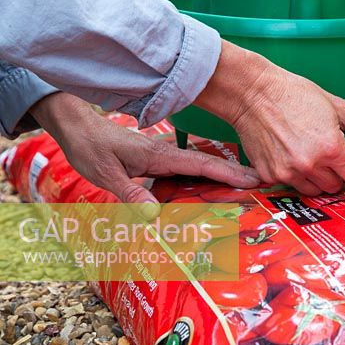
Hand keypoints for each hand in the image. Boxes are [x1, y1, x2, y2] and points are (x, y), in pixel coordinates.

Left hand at [30, 93, 260, 207]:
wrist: (78, 129)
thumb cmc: (91, 148)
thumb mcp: (105, 174)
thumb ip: (130, 193)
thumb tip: (154, 215)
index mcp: (161, 155)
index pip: (202, 163)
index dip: (228, 172)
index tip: (253, 179)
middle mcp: (168, 154)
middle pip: (210, 163)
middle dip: (238, 172)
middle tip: (265, 182)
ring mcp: (165, 157)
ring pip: (202, 166)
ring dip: (225, 175)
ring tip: (249, 186)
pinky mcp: (159, 161)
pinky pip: (189, 170)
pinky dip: (207, 177)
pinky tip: (214, 187)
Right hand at [194, 41, 344, 196]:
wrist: (252, 94)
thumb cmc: (293, 95)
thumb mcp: (335, 106)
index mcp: (331, 148)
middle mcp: (311, 165)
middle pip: (337, 187)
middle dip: (339, 174)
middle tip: (332, 156)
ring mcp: (289, 172)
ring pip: (315, 190)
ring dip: (318, 178)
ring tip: (310, 155)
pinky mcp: (270, 175)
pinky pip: (291, 185)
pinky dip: (295, 175)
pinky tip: (291, 155)